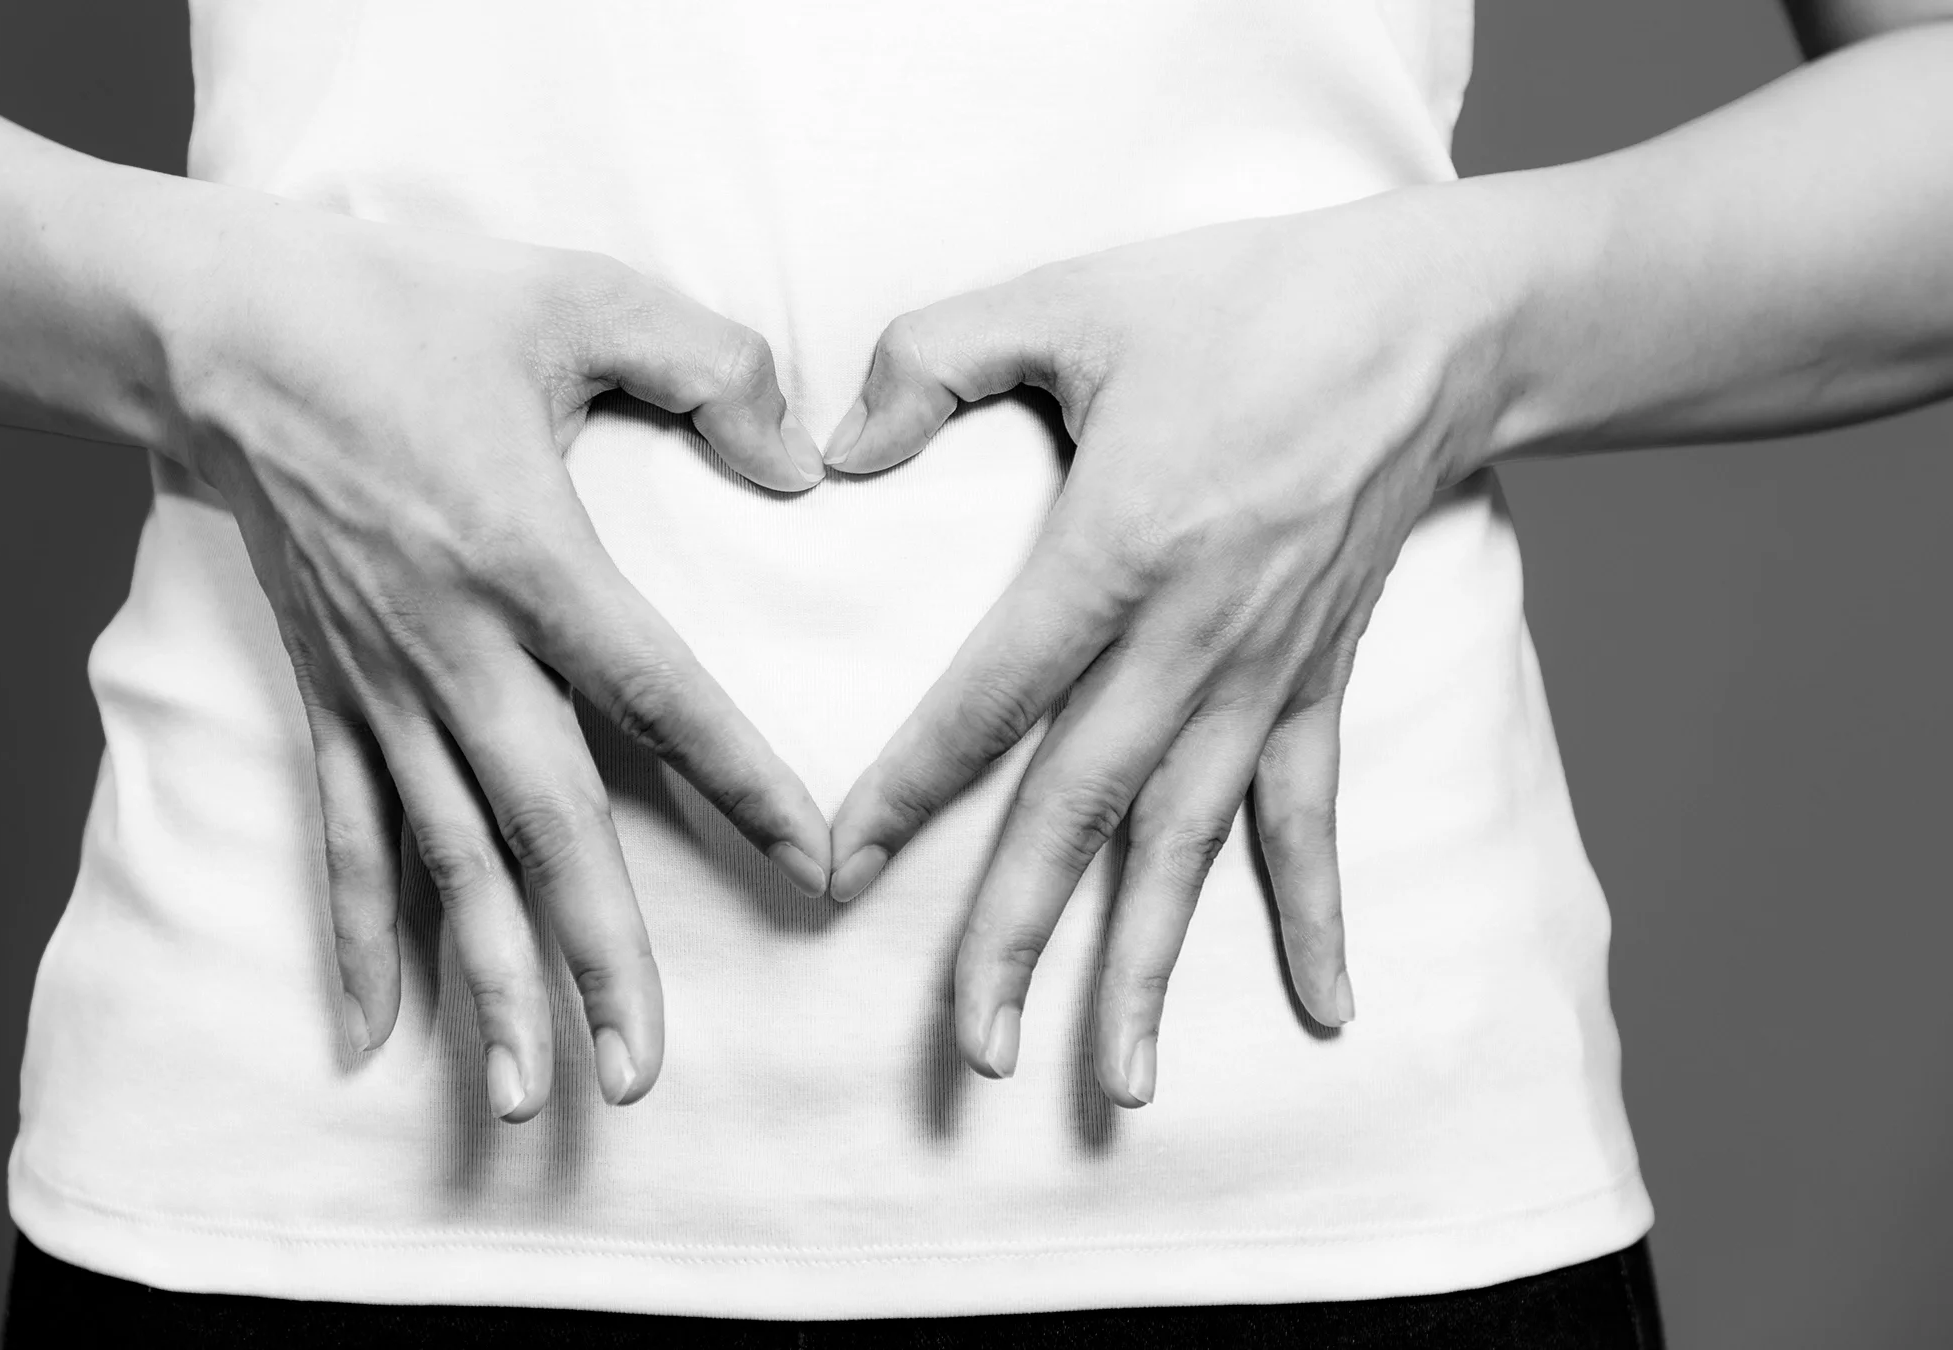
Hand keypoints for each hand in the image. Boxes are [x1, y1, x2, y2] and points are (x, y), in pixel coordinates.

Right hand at [160, 205, 832, 1122]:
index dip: (740, 783)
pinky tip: (375, 1032)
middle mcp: (449, 646)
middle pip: (541, 826)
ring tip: (529, 1098)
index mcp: (524, 554)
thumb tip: (801, 464)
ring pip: (445, 858)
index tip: (815, 867)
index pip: (656, 694)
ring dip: (488, 982)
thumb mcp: (575, 295)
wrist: (215, 327)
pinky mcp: (326, 693)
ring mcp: (378, 685)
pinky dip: (361, 933)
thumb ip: (710, 366)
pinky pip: (346, 832)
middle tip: (638, 1077)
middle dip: (595, 957)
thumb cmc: (401, 303)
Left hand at [823, 197, 1502, 1106]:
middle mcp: (1192, 638)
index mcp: (1118, 550)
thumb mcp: (1072, 296)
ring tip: (1119, 1083)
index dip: (907, 790)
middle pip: (1085, 811)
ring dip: (1152, 966)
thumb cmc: (1245, 301)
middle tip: (973, 1052)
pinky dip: (1314, 915)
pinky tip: (1326, 1013)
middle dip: (1021, 937)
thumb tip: (837, 450)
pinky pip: (1311, 817)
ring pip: (1191, 844)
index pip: (988, 700)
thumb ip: (933, 357)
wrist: (1434, 321)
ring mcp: (1265, 674)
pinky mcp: (1319, 679)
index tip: (837, 873)